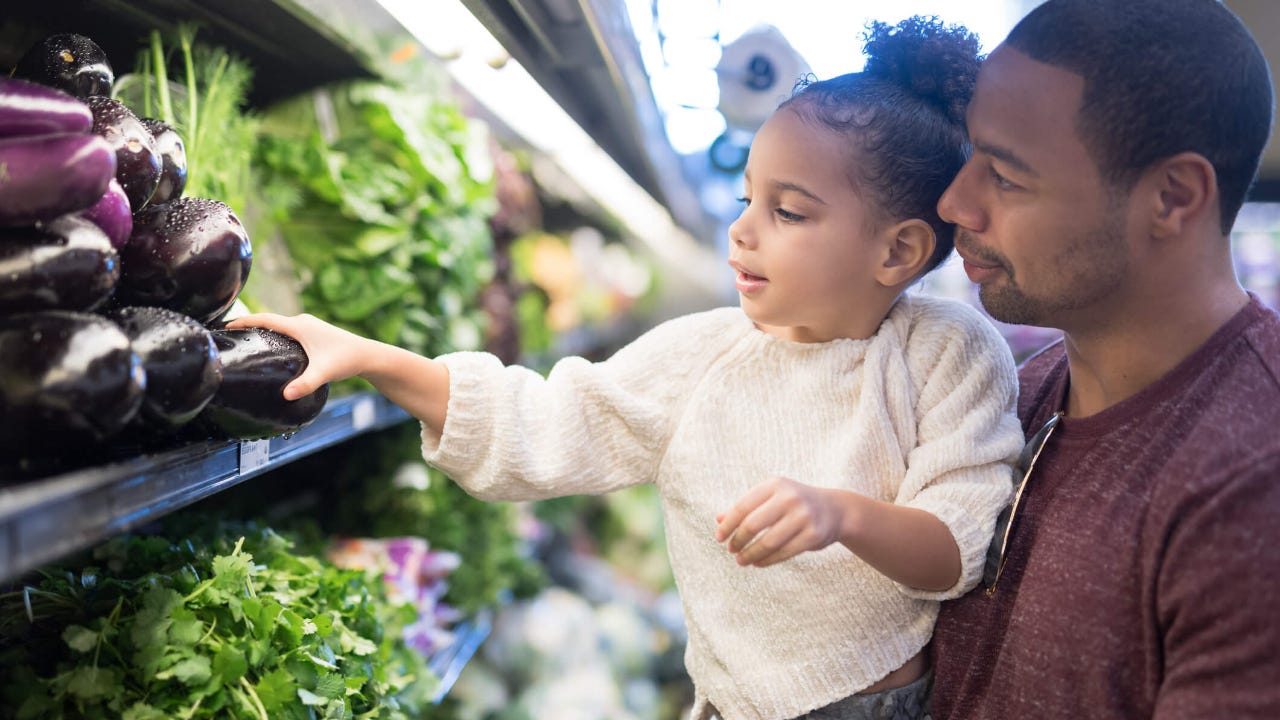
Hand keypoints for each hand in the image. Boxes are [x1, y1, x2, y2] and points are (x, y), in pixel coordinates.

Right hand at [225, 313, 372, 399]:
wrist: (367, 355)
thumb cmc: (346, 360)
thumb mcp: (323, 372)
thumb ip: (305, 384)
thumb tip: (286, 395)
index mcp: (300, 326)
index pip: (265, 319)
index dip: (244, 321)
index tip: (226, 325)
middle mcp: (302, 322)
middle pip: (269, 320)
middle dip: (249, 325)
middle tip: (229, 335)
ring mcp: (309, 326)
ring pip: (279, 325)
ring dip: (262, 329)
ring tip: (244, 340)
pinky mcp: (313, 333)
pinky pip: (287, 331)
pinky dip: (275, 335)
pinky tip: (270, 348)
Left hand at [714, 477, 851, 566]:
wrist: (834, 509)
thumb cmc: (793, 504)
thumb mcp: (771, 498)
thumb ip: (746, 507)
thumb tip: (718, 520)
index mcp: (775, 485)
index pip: (743, 506)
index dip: (728, 525)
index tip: (719, 538)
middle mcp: (790, 497)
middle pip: (753, 524)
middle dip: (738, 540)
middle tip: (731, 550)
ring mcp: (803, 516)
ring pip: (768, 541)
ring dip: (751, 554)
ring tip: (742, 560)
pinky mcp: (813, 535)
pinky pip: (784, 552)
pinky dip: (767, 560)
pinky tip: (758, 563)